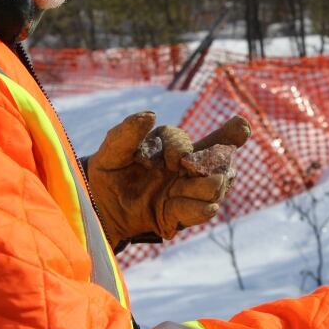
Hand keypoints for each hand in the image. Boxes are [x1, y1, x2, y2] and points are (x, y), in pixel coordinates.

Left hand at [87, 112, 250, 248]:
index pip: (187, 140)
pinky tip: (172, 207)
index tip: (167, 161)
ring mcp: (192, 190)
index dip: (180, 148)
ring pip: (219, 184)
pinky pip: (207, 209)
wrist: (105, 211)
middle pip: (223, 156)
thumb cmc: (109, 176)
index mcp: (173, 146)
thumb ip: (127, 133)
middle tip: (188, 168)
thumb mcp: (110, 154)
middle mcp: (188, 166)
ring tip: (174, 193)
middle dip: (217, 160)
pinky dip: (194, 208)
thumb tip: (151, 115)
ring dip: (201, 188)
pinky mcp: (190, 213)